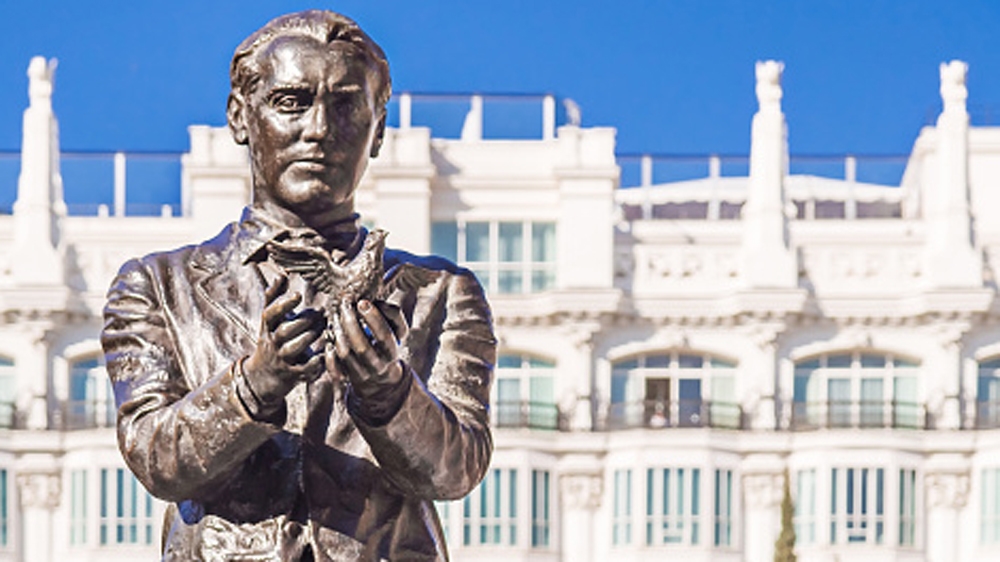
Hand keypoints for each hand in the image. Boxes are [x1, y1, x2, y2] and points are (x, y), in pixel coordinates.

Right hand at [243, 274, 324, 403]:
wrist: (262, 377)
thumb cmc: (273, 340)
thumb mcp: (270, 320)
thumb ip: (275, 297)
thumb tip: (282, 274)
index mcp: (267, 327)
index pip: (270, 314)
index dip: (283, 304)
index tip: (298, 294)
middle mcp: (272, 343)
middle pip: (285, 330)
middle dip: (305, 321)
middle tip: (323, 312)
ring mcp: (281, 360)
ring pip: (294, 348)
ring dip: (311, 337)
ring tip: (326, 327)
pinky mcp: (292, 375)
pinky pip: (304, 370)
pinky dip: (316, 363)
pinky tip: (327, 354)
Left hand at [330, 298, 408, 398]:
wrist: (381, 375)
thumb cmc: (388, 344)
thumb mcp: (398, 330)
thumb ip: (393, 314)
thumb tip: (376, 302)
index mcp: (391, 353)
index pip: (384, 337)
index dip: (374, 319)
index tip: (362, 302)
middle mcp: (377, 366)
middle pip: (362, 348)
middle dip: (351, 324)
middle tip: (344, 306)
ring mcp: (361, 374)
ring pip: (346, 355)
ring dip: (338, 334)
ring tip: (336, 318)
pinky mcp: (347, 377)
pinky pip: (334, 368)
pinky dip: (329, 354)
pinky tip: (330, 338)